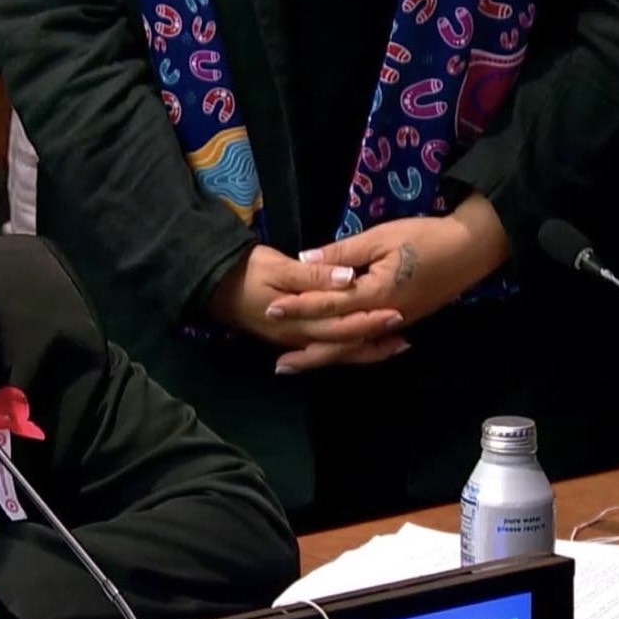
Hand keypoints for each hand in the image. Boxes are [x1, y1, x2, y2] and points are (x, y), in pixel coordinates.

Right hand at [208, 245, 407, 370]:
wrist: (213, 287)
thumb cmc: (246, 272)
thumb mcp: (278, 266)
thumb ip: (313, 275)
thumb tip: (347, 278)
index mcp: (298, 321)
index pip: (342, 325)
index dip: (370, 321)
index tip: (398, 312)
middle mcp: (298, 337)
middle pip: (343, 345)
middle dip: (374, 341)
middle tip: (405, 338)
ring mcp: (293, 341)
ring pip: (336, 352)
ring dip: (365, 351)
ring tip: (394, 346)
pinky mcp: (291, 338)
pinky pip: (325, 349)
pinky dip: (346, 349)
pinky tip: (361, 345)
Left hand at [265, 195, 509, 372]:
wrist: (474, 247)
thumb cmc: (426, 237)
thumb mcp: (381, 237)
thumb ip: (342, 253)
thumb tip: (304, 259)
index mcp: (375, 293)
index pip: (328, 304)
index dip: (298, 307)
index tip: (271, 309)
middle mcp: (383, 316)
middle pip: (339, 339)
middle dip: (308, 351)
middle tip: (278, 364)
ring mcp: (396, 322)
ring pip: (354, 346)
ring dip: (325, 357)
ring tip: (298, 364)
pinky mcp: (403, 321)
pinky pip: (370, 343)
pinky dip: (350, 351)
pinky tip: (334, 355)